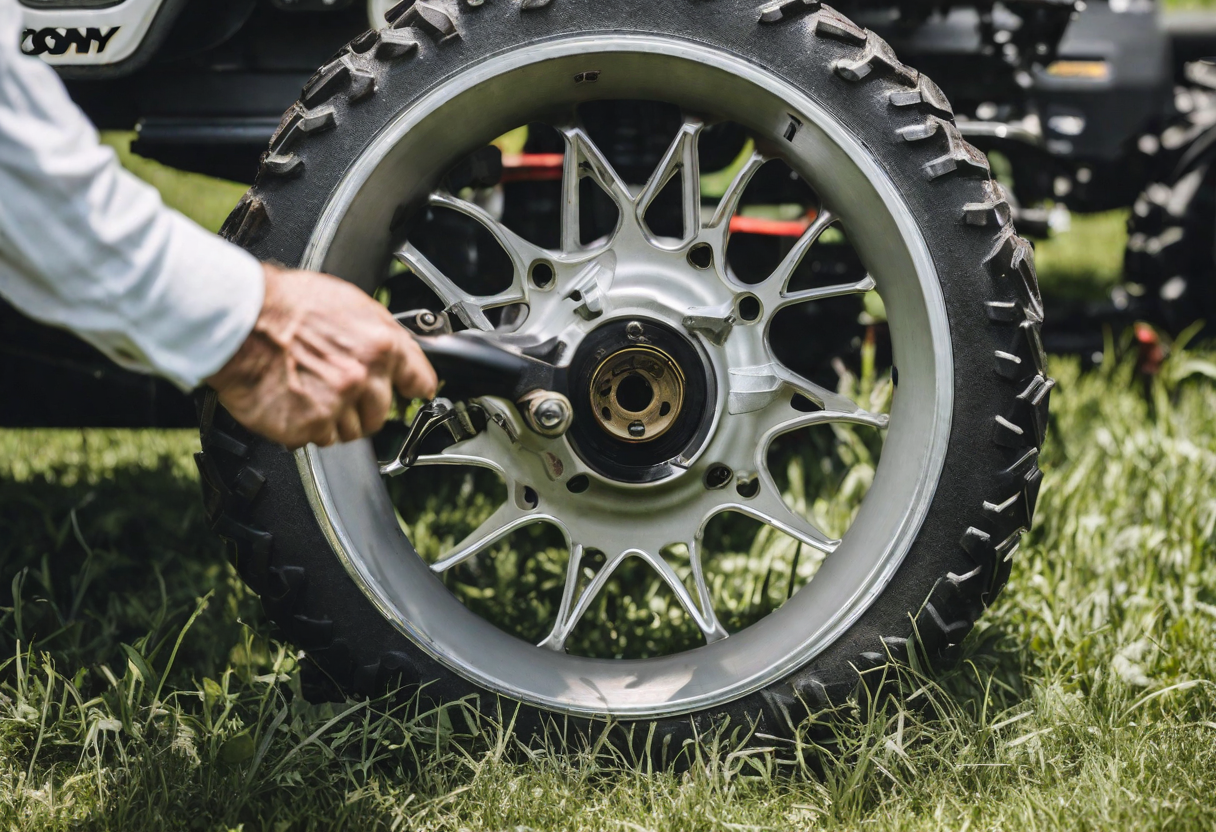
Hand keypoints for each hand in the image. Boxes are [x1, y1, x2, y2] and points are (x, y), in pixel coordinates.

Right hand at [207, 264, 437, 448]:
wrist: (240, 319)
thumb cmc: (285, 304)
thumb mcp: (348, 302)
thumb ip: (377, 334)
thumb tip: (394, 352)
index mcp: (380, 346)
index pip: (419, 380)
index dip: (412, 388)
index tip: (410, 393)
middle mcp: (362, 378)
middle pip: (380, 413)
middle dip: (362, 407)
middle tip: (336, 391)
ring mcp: (336, 404)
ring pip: (350, 432)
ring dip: (333, 421)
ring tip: (308, 392)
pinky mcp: (308, 425)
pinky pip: (316, 440)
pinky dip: (303, 428)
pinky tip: (291, 403)